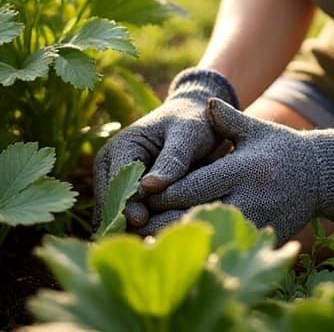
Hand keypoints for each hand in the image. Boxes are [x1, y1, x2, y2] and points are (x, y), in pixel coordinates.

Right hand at [93, 68, 238, 227]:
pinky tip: (157, 236)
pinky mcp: (124, 198)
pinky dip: (139, 230)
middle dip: (128, 222)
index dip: (127, 204)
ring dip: (132, 230)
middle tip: (149, 238)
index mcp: (121, 148)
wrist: (197, 120)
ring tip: (155, 239)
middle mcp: (110, 167)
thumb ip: (172, 160)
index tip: (143, 220)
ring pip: (115, 218)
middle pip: (110, 206)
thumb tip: (149, 188)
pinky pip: (126, 222)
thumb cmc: (195, 123)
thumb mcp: (188, 136)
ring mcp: (114, 184)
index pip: (116, 185)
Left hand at [142, 98, 333, 243]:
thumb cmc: (283, 147)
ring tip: (148, 239)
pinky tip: (180, 246)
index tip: (141, 195)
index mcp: (243, 169)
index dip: (164, 193)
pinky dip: (201, 248)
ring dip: (178, 239)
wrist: (321, 176)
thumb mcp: (256, 129)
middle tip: (134, 222)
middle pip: (195, 216)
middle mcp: (249, 198)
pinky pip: (224, 247)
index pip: (193, 186)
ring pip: (207, 237)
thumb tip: (206, 101)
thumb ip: (228, 118)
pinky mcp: (261, 238)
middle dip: (163, 221)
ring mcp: (256, 222)